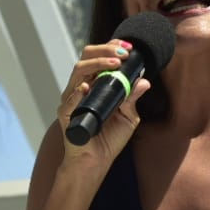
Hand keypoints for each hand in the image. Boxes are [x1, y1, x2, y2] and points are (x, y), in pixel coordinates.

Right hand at [57, 41, 151, 163]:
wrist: (96, 161)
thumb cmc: (110, 139)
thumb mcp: (128, 116)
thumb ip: (133, 98)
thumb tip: (144, 81)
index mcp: (95, 85)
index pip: (99, 58)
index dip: (112, 49)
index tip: (129, 48)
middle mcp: (81, 88)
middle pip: (86, 58)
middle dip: (105, 51)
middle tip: (123, 53)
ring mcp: (72, 100)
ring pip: (78, 72)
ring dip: (97, 64)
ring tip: (115, 64)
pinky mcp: (66, 115)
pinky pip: (69, 101)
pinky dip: (77, 93)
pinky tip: (87, 87)